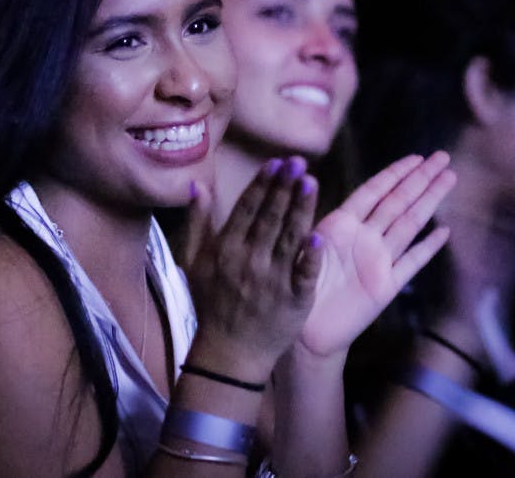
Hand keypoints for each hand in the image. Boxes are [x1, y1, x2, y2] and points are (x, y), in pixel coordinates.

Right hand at [184, 156, 322, 381]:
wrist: (229, 353)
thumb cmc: (212, 303)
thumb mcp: (194, 262)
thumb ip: (198, 222)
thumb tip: (198, 185)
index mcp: (226, 249)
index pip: (247, 209)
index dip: (262, 184)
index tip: (276, 162)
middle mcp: (248, 261)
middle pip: (269, 218)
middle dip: (284, 188)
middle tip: (298, 162)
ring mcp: (271, 281)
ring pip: (289, 238)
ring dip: (300, 209)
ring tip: (311, 182)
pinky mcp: (292, 300)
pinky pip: (303, 275)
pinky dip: (310, 258)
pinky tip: (319, 238)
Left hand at [297, 151, 455, 358]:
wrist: (303, 333)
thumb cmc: (293, 288)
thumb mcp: (298, 249)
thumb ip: (308, 221)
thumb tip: (304, 182)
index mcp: (340, 226)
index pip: (373, 192)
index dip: (394, 173)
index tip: (416, 156)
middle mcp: (363, 239)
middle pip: (398, 202)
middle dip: (420, 179)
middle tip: (443, 156)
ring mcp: (377, 262)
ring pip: (409, 225)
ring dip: (429, 202)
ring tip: (449, 179)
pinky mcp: (385, 287)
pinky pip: (411, 264)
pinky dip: (428, 248)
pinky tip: (444, 231)